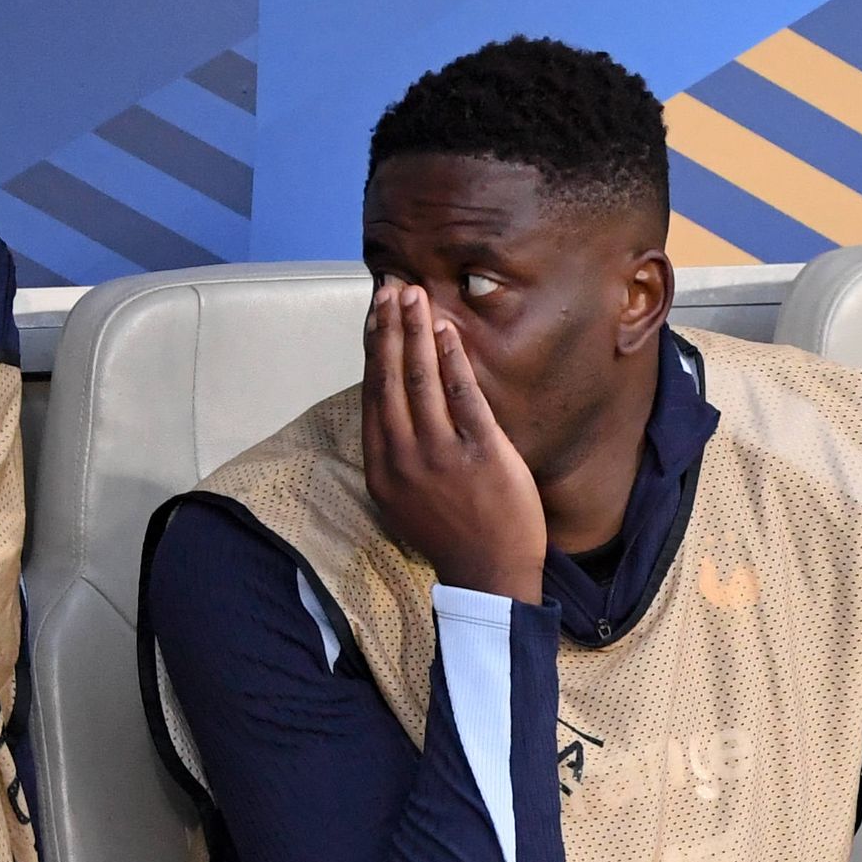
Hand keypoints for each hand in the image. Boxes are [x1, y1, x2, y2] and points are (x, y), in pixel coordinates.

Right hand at [362, 281, 545, 601]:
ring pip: (420, 380)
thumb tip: (390, 410)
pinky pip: (463, 397)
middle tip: (391, 287)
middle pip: (390, 377)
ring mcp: (441, 453)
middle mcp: (403, 454)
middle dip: (388, 327)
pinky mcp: (480, 453)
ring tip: (414, 296)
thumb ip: (394, 455)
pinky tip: (447, 332)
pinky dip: (452, 361)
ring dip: (415, 333)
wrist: (489, 574)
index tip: (374, 312)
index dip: (372, 347)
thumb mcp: (403, 498)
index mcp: (382, 463)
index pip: (373, 391)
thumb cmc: (451, 534)